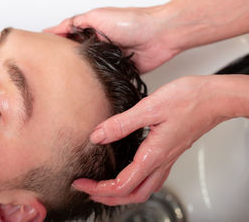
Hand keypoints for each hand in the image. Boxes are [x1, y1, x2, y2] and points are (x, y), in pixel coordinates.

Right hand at [44, 7, 178, 72]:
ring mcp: (109, 58)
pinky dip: (98, 82)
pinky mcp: (120, 71)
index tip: (42, 50)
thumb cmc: (132, 21)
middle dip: (66, 62)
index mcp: (92, 29)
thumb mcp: (98, 16)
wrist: (160, 35)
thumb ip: (76, 22)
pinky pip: (105, 78)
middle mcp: (99, 44)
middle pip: (77, 55)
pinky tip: (88, 87)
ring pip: (89, 69)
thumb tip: (57, 28)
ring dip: (81, 73)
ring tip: (65, 82)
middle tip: (50, 71)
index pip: (69, 37)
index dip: (56, 44)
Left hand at [72, 75, 228, 204]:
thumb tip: (97, 136)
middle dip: (107, 197)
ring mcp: (167, 159)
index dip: (97, 188)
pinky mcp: (170, 152)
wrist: (214, 98)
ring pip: (143, 189)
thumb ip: (121, 124)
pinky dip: (134, 182)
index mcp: (153, 155)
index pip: (122, 185)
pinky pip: (150, 177)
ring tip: (103, 186)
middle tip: (87, 189)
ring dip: (121, 193)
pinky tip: (127, 171)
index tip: (81, 183)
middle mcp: (161, 162)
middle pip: (132, 195)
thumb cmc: (189, 100)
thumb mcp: (149, 108)